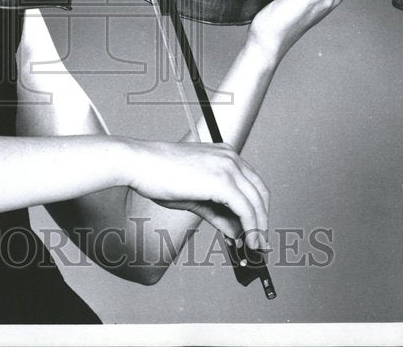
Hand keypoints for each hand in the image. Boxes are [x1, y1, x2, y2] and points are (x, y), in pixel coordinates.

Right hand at [123, 139, 269, 249]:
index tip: (257, 229)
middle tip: (259, 243)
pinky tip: (247, 241)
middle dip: (262, 221)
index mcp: (224, 155)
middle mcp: (230, 157)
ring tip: (255, 247)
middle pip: (260, 192)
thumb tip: (236, 231)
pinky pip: (246, 209)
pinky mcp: (222, 181)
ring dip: (258, 228)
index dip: (257, 209)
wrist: (140, 164)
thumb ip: (218, 213)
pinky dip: (251, 228)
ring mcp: (228, 167)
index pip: (252, 184)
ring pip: (256, 202)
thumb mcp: (195, 198)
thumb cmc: (159, 176)